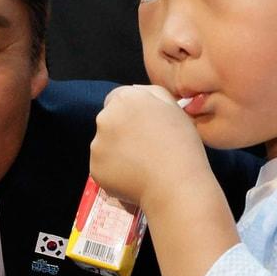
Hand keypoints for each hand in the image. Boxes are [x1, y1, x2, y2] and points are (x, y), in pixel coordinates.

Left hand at [90, 85, 206, 210]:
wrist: (176, 184)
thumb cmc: (181, 144)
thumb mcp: (174, 108)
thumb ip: (152, 94)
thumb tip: (136, 92)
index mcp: (125, 99)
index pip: (118, 99)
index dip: (130, 113)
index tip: (143, 127)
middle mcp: (105, 118)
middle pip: (109, 121)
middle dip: (121, 131)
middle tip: (144, 148)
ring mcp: (97, 144)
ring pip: (105, 144)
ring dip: (117, 151)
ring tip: (142, 166)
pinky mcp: (95, 168)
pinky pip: (104, 166)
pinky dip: (115, 171)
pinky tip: (134, 177)